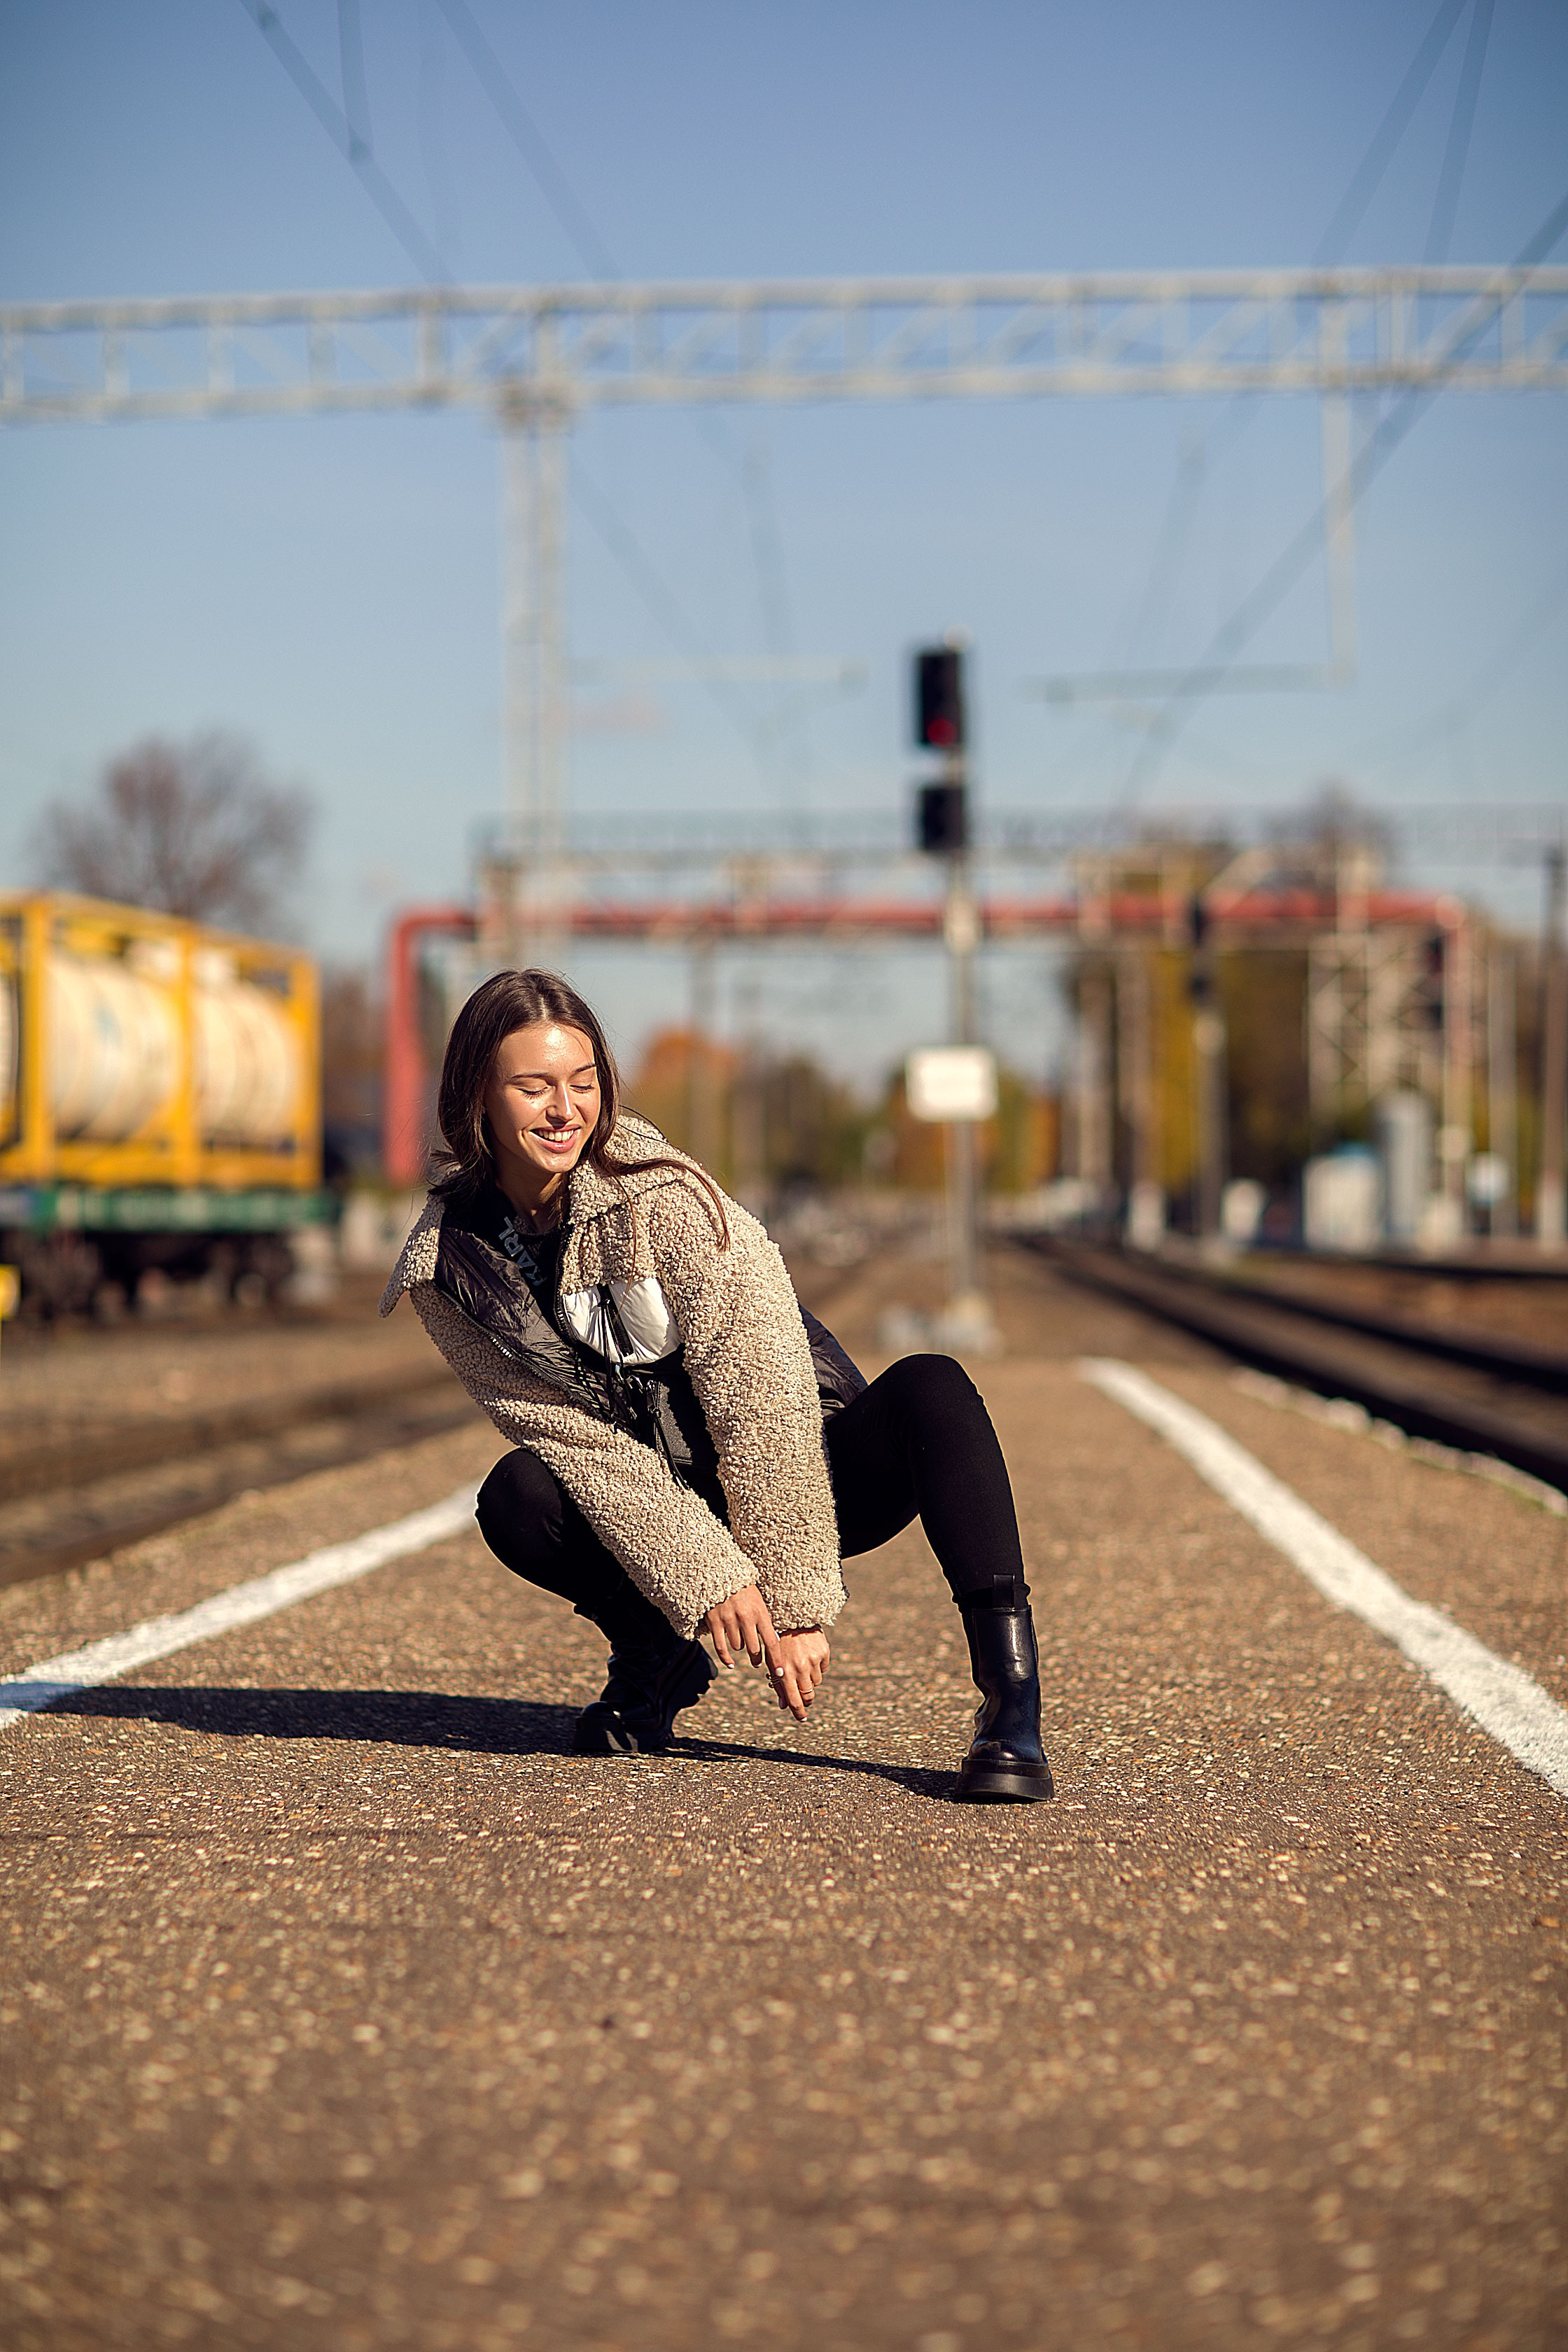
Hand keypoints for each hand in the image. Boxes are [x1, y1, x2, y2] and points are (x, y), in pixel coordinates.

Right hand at [701, 1589, 828, 1722]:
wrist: (720, 1572)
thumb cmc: (744, 1588)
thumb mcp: (759, 1601)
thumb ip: (764, 1620)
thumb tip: (773, 1642)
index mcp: (760, 1612)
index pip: (771, 1641)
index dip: (776, 1659)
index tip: (780, 1673)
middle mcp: (746, 1618)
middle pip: (754, 1649)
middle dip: (756, 1659)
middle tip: (757, 1662)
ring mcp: (729, 1620)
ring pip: (738, 1647)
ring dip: (740, 1649)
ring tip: (741, 1641)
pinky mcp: (715, 1622)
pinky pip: (721, 1647)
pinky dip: (726, 1658)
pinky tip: (730, 1664)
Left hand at [771, 1628, 829, 1717]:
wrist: (793, 1618)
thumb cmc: (779, 1642)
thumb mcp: (773, 1662)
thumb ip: (778, 1684)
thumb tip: (784, 1706)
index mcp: (785, 1672)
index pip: (794, 1700)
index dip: (798, 1712)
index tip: (801, 1719)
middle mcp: (800, 1668)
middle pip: (808, 1695)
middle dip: (806, 1698)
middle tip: (804, 1696)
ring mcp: (813, 1661)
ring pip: (816, 1682)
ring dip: (810, 1679)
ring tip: (802, 1664)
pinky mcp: (823, 1653)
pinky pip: (823, 1669)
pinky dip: (817, 1667)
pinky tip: (809, 1655)